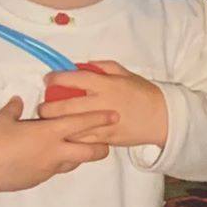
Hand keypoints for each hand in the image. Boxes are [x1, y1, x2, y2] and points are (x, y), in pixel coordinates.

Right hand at [0, 97, 116, 202]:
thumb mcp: (2, 119)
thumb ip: (14, 109)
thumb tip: (17, 101)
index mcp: (48, 132)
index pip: (81, 123)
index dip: (100, 118)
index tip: (114, 115)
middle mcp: (54, 151)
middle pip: (90, 151)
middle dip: (102, 146)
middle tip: (107, 141)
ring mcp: (48, 168)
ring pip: (76, 162)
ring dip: (81, 156)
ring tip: (82, 148)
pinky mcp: (39, 179)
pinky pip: (57, 170)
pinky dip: (61, 163)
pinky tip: (55, 158)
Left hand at [39, 61, 168, 147]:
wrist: (163, 118)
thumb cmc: (144, 94)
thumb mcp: (127, 74)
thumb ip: (103, 67)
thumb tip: (81, 65)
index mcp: (107, 85)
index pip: (74, 79)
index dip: (56, 79)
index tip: (48, 79)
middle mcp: (102, 104)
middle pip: (64, 106)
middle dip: (47, 108)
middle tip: (43, 108)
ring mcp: (103, 123)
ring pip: (70, 126)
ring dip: (56, 125)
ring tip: (50, 123)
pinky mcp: (106, 139)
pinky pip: (82, 140)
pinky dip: (70, 138)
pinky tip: (65, 135)